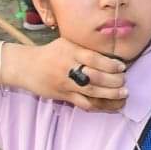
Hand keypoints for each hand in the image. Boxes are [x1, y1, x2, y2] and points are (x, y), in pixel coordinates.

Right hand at [14, 40, 128, 111]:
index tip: (122, 67)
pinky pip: (84, 104)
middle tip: (124, 82)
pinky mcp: (63, 96)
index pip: (93, 59)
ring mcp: (65, 84)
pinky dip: (100, 105)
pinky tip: (112, 105)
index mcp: (70, 52)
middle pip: (94, 78)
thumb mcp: (67, 43)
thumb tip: (113, 55)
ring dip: (110, 95)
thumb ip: (86, 48)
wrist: (26, 66)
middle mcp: (67, 68)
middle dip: (114, 81)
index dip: (110, 65)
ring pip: (91, 92)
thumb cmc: (51, 53)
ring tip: (123, 94)